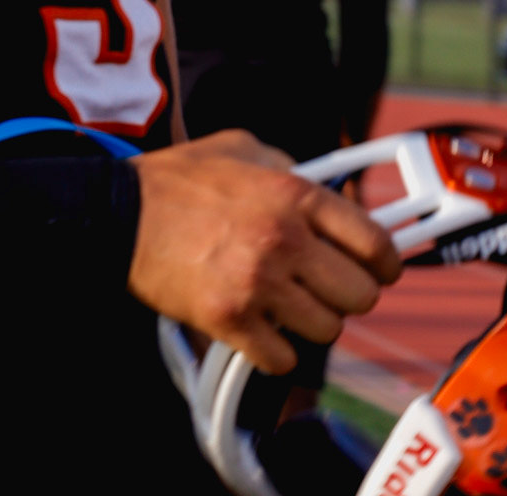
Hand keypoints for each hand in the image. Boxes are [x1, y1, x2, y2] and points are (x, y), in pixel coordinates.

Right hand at [129, 130, 400, 374]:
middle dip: (347, 294)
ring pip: (327, 330)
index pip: (375, 243)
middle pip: (360, 295)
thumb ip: (290, 166)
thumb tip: (328, 190)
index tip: (381, 271)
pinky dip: (276, 350)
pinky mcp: (231, 321)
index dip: (386, 263)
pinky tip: (260, 327)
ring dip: (311, 322)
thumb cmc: (178, 180)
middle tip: (326, 288)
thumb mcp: (242, 147)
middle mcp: (284, 238)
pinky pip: (284, 358)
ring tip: (286, 304)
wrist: (121, 213)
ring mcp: (259, 283)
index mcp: (295, 194)